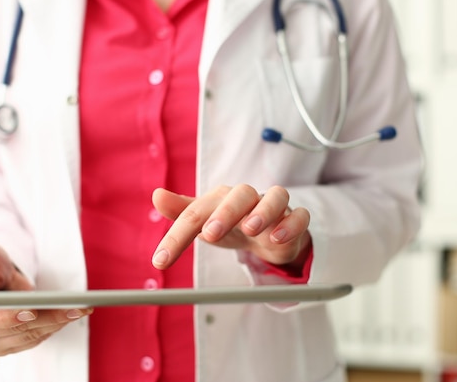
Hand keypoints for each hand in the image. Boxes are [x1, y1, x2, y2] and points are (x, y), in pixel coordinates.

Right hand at [0, 243, 92, 356]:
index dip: (6, 318)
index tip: (31, 311)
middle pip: (12, 330)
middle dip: (46, 318)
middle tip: (73, 307)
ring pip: (27, 337)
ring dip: (56, 324)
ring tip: (79, 309)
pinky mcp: (5, 346)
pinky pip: (32, 340)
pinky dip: (53, 328)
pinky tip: (69, 315)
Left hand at [151, 184, 310, 270]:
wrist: (266, 233)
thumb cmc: (230, 225)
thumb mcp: (204, 222)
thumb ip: (182, 213)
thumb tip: (157, 195)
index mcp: (220, 199)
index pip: (195, 213)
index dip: (177, 236)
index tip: (160, 261)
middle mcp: (247, 199)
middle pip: (238, 195)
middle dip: (224, 213)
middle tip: (210, 234)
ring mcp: (274, 207)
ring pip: (275, 197)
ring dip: (263, 211)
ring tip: (251, 229)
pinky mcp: (295, 220)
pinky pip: (299, 216)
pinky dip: (291, 225)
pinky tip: (277, 239)